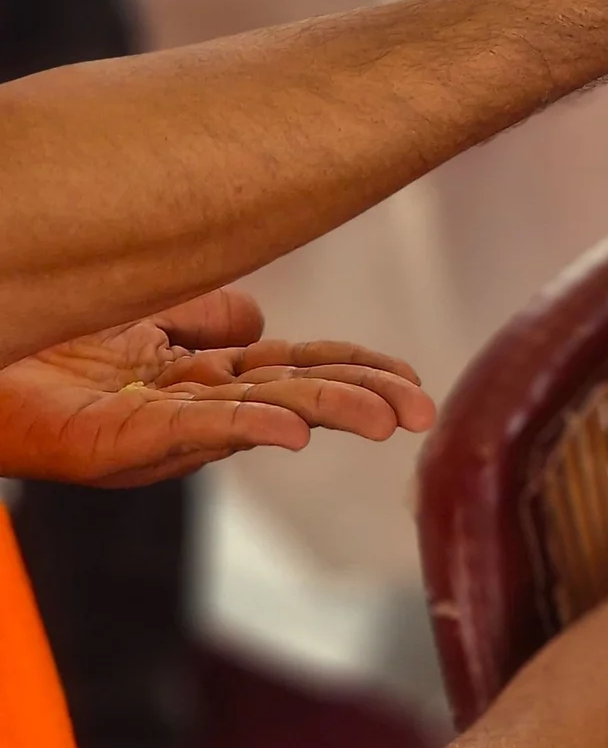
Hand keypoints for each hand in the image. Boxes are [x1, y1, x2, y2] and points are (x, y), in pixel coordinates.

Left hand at [0, 290, 431, 486]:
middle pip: (293, 396)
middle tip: (420, 414)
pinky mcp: (117, 442)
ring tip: (384, 418)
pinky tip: (293, 432)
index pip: (297, 369)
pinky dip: (247, 431)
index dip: (355, 371)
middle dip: (361, 402)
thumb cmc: (45, 336)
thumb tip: (265, 323)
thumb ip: (208, 311)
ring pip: (258, 416)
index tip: (412, 381)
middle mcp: (189, 405)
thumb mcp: (145, 305)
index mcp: (200, 376)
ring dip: (326, 414)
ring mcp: (156, 427)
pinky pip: (192, 432)